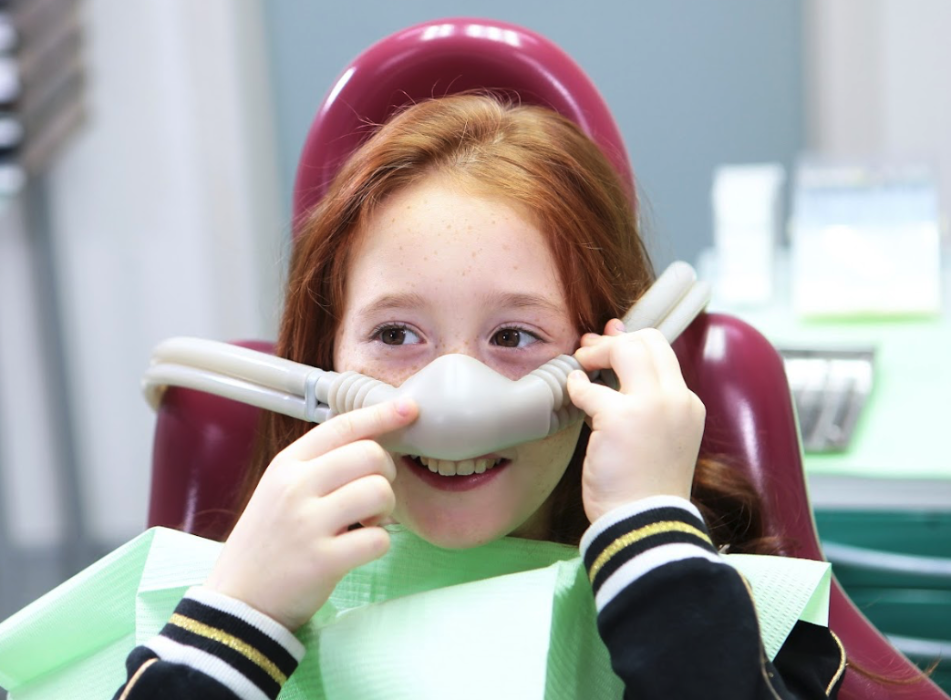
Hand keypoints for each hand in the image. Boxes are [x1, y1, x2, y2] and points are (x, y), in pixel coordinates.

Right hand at [204, 398, 418, 630]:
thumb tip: (374, 444)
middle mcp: (295, 487)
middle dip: (386, 473)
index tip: (410, 409)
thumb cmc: (269, 541)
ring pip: (379, 491)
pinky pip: (379, 538)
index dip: (382, 415)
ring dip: (385, 509)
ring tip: (367, 523)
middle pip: (370, 455)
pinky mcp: (323, 560)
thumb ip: (319, 466)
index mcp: (286, 464)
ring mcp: (308, 523)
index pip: (342, 426)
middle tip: (373, 496)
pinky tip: (360, 548)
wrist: (238, 601)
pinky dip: (379, 543)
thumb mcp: (280, 490)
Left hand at [566, 321, 704, 521]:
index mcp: (687, 405)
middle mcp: (676, 399)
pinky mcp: (620, 419)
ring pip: (626, 350)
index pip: (663, 352)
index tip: (608, 341)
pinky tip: (572, 391)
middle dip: (614, 340)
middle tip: (589, 351)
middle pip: (648, 341)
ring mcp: (651, 406)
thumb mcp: (657, 437)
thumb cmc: (644, 487)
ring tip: (579, 365)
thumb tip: (618, 364)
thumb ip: (642, 401)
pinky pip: (590, 387)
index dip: (632, 340)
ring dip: (596, 352)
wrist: (645, 524)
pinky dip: (576, 385)